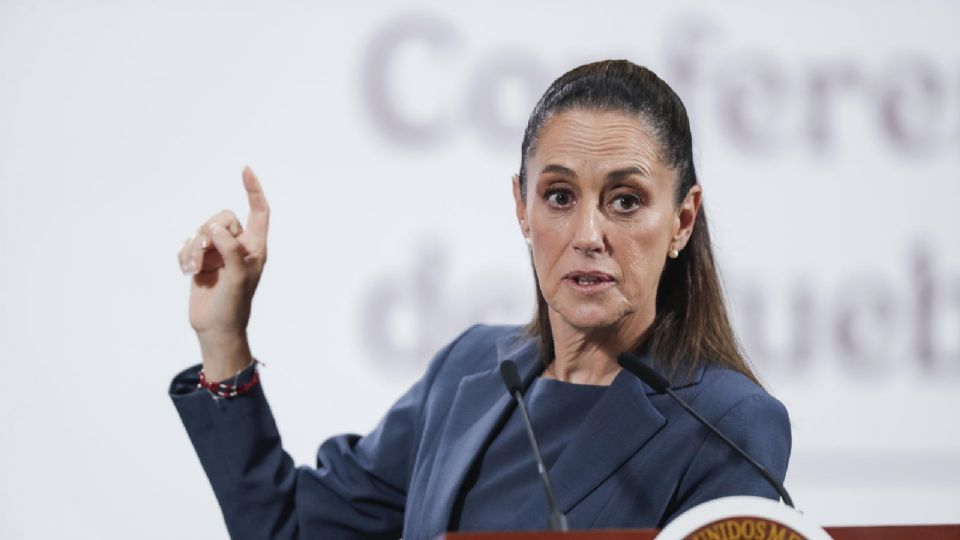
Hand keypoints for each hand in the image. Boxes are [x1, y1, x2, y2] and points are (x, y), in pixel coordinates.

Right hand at [177, 167, 269, 379]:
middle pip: (222, 218)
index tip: (245, 170)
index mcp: (255, 248)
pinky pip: (188, 244)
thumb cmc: (233, 307)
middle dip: (209, 233)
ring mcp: (218, 253)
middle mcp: (238, 247)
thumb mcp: (237, 279)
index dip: (253, 190)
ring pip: (202, 231)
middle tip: (205, 258)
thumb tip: (217, 229)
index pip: (258, 212)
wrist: (215, 328)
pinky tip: (187, 272)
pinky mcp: (201, 261)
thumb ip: (231, 251)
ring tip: (194, 270)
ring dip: (194, 249)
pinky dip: (185, 256)